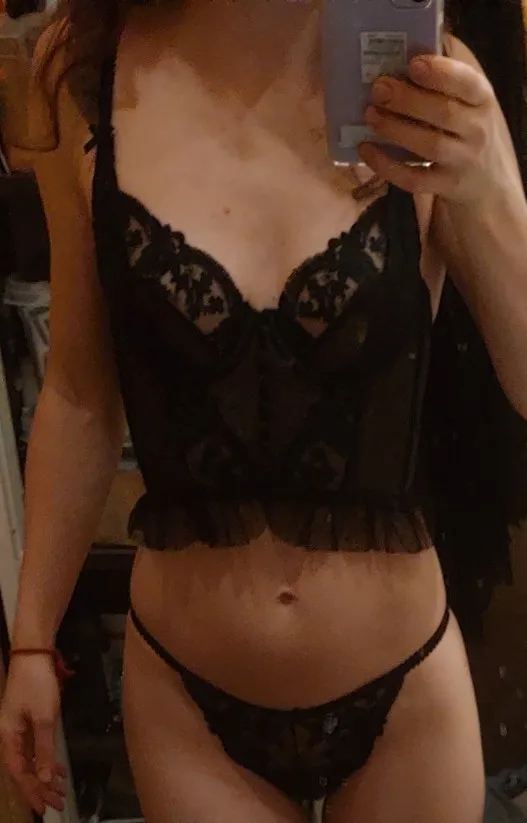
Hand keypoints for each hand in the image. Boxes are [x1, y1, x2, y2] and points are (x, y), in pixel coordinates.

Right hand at [0, 655, 66, 814]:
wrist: (34, 653)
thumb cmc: (37, 683)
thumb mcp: (44, 718)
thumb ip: (43, 749)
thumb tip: (42, 780)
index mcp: (8, 736)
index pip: (18, 773)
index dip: (32, 792)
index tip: (46, 807)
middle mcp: (9, 735)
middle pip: (23, 769)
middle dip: (39, 788)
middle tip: (56, 804)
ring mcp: (17, 727)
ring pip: (29, 759)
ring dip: (44, 774)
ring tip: (59, 790)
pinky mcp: (27, 718)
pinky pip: (34, 746)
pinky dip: (46, 758)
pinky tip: (57, 767)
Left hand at [358, 43, 521, 204]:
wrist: (487, 181)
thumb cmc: (467, 130)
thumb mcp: (469, 102)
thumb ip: (446, 80)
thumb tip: (409, 50)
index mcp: (482, 100)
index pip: (468, 83)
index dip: (441, 73)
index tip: (413, 64)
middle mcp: (476, 130)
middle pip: (443, 113)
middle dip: (408, 99)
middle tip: (379, 89)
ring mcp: (461, 161)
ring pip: (428, 145)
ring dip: (395, 128)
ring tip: (370, 114)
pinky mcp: (444, 185)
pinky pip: (413, 178)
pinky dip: (386, 165)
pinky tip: (365, 149)